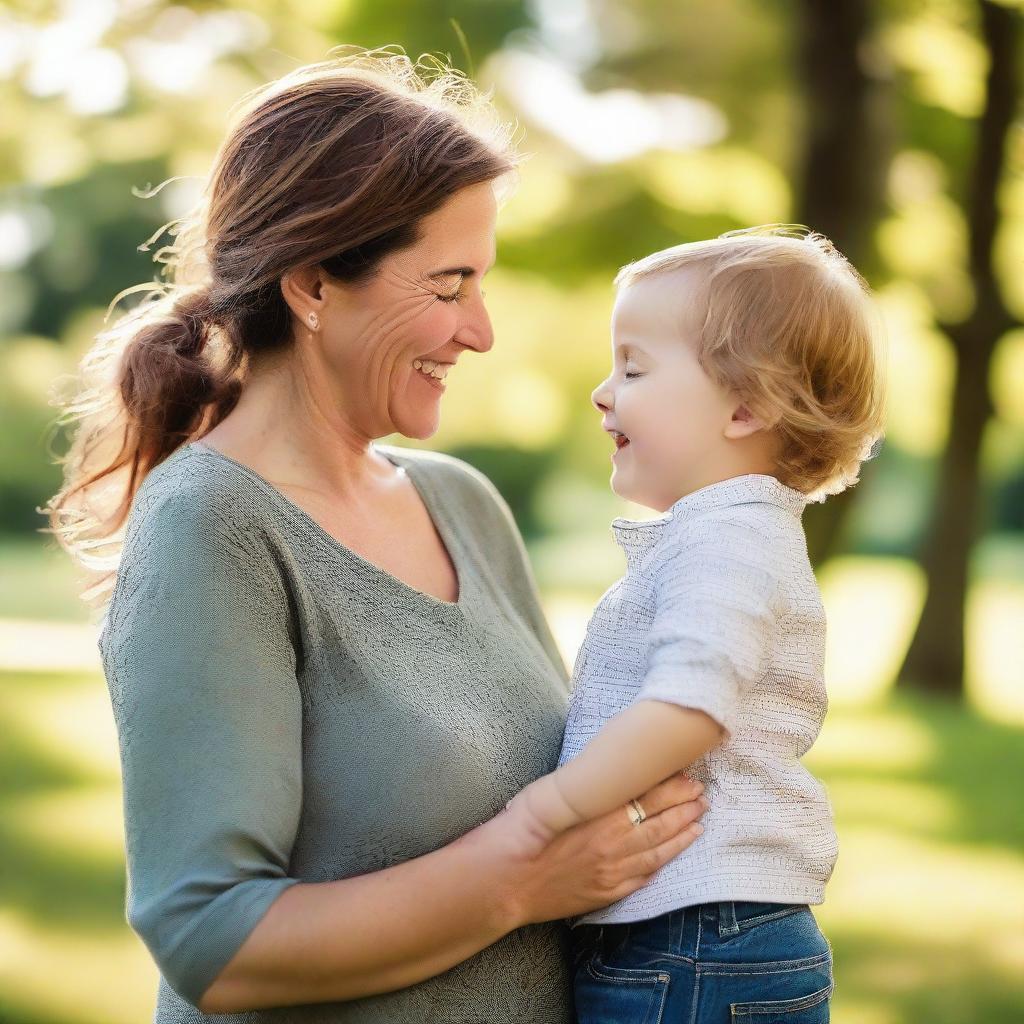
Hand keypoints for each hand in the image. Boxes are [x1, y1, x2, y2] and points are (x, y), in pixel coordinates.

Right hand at [471, 772, 706, 927]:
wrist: (502, 880)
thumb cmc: (517, 830)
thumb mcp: (547, 793)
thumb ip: (582, 787)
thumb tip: (603, 774)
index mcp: (599, 815)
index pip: (645, 797)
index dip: (670, 787)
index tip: (687, 775)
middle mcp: (611, 843)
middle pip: (658, 822)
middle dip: (684, 807)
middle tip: (703, 795)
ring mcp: (611, 871)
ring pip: (657, 851)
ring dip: (681, 835)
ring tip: (700, 821)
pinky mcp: (605, 893)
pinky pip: (641, 878)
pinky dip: (661, 865)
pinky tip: (672, 856)